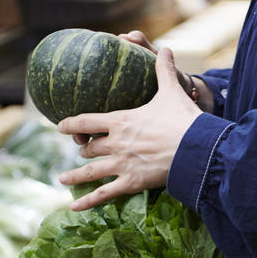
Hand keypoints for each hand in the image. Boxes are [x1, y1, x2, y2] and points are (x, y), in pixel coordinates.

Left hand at [57, 48, 200, 210]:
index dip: (71, 124)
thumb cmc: (184, 120)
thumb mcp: (172, 92)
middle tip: (82, 152)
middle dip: (85, 150)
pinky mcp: (131, 183)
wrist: (196, 148)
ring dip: (75, 175)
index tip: (60, 126)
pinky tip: (73, 208)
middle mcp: (116, 143)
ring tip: (62, 179)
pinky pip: (103, 194)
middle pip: (91, 148)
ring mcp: (121, 165)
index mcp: (121, 121)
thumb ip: (164, 71)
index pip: (87, 121)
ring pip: (90, 171)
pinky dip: (87, 202)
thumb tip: (165, 49)